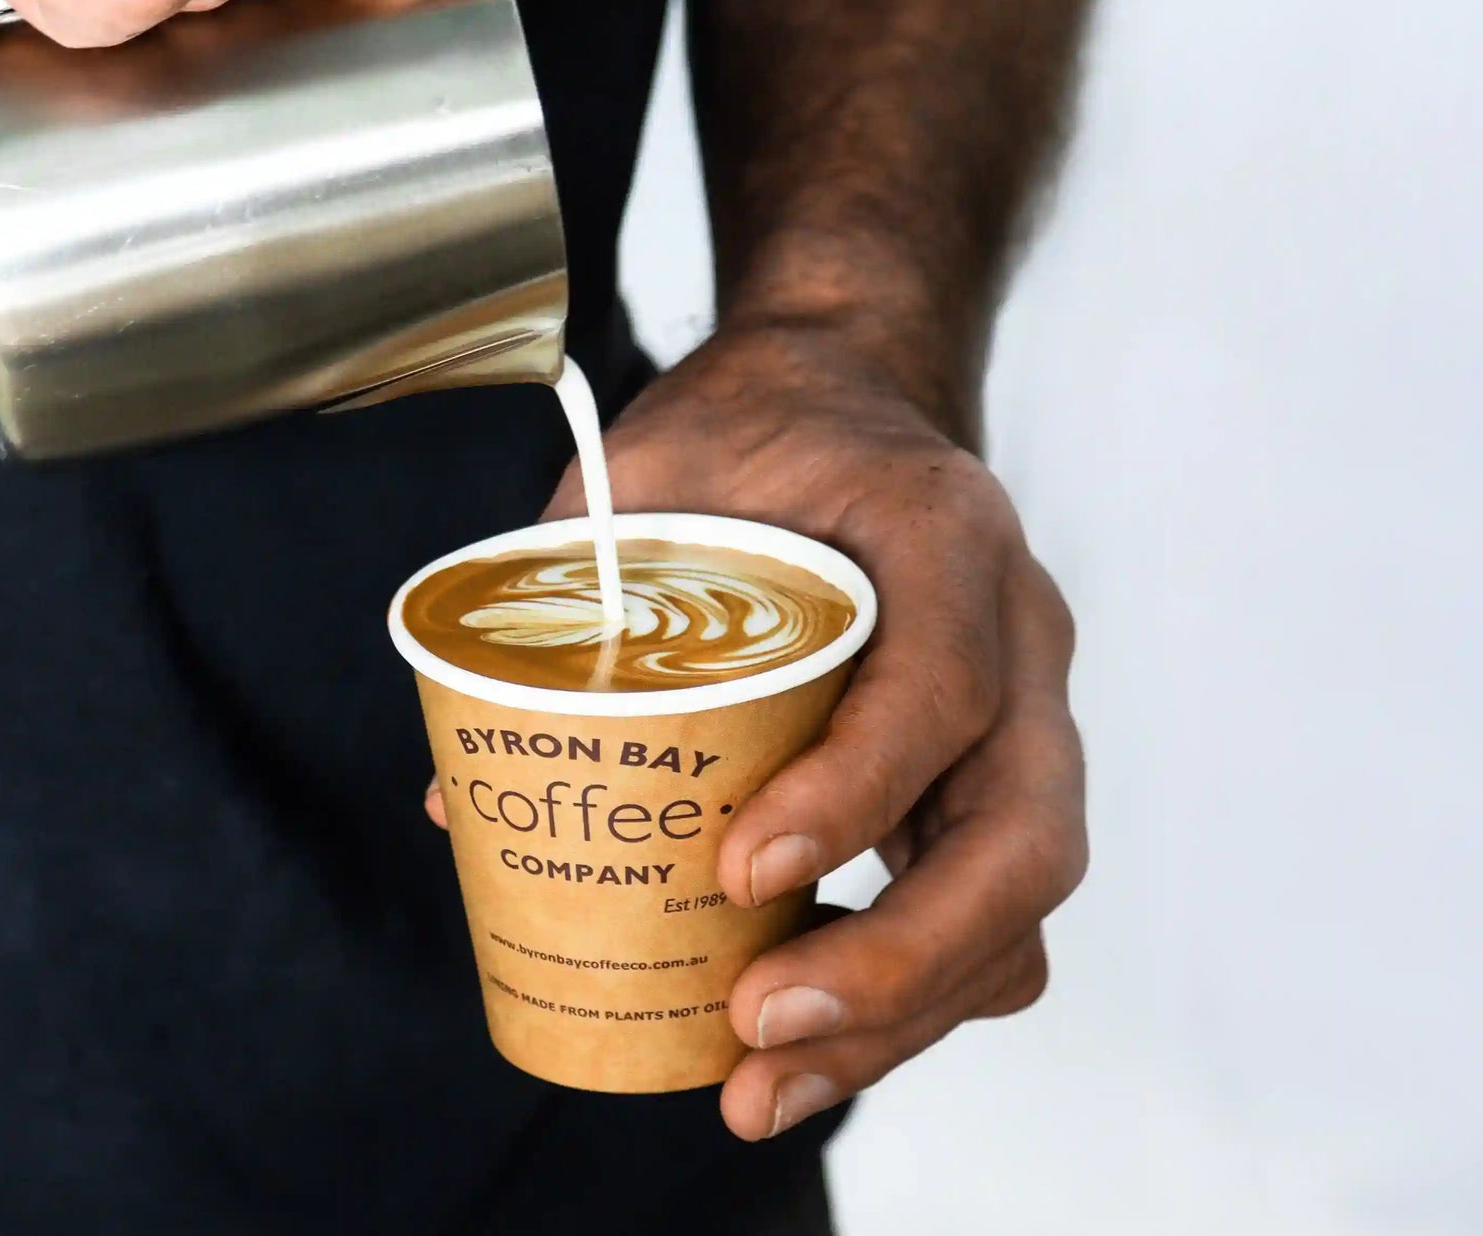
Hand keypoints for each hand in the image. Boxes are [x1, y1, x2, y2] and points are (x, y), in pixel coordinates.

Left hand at [423, 321, 1085, 1138]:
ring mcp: (1025, 713)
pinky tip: (808, 1045)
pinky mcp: (993, 777)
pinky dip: (913, 997)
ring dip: (903, 1012)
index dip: (852, 794)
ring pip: (1021, 899)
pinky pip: (995, 915)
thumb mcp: (648, 465)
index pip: (940, 683)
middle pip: (1023, 832)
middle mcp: (1018, 631)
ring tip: (765, 1082)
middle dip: (899, 956)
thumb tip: (457, 805)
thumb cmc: (752, 434)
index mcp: (943, 534)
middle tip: (757, 1025)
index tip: (734, 871)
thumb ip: (560, 597)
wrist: (845, 401)